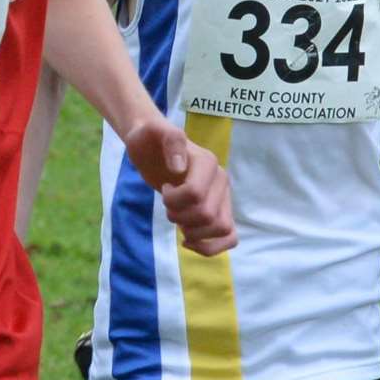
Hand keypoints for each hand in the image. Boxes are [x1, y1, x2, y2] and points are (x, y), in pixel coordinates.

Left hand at [125, 118, 236, 255]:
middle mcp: (220, 179)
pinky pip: (230, 238)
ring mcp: (223, 196)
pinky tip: (187, 239)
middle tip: (167, 205)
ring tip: (178, 219)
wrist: (152, 147)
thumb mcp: (152, 132)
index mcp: (207, 161)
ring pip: (222, 228)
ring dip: (194, 232)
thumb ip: (171, 140)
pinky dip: (210, 246)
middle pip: (207, 215)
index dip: (173, 199)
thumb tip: (180, 168)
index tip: (164, 187)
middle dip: (180, 216)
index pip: (195, 194)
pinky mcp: (221, 211)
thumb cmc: (150, 140)